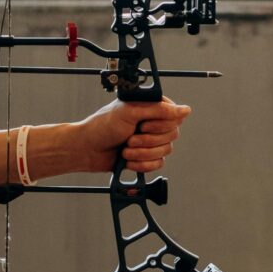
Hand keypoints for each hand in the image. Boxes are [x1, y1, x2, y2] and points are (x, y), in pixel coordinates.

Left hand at [73, 98, 190, 173]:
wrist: (87, 150)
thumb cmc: (103, 126)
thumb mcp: (130, 112)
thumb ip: (159, 109)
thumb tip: (185, 110)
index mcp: (151, 107)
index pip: (174, 116)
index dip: (160, 124)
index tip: (142, 125)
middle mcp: (153, 123)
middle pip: (172, 134)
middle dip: (148, 140)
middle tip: (129, 137)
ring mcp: (150, 140)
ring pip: (165, 150)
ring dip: (142, 153)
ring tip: (125, 150)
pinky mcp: (146, 156)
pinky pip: (158, 164)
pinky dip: (142, 164)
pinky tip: (128, 160)